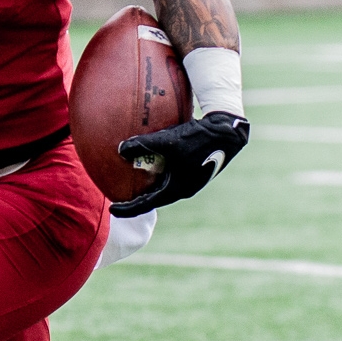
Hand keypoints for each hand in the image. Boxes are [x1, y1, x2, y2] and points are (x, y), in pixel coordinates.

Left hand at [111, 111, 249, 216]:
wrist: (229, 131)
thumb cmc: (199, 139)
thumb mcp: (168, 141)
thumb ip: (142, 144)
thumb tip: (119, 149)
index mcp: (178, 189)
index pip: (147, 204)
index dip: (128, 208)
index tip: (112, 209)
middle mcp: (184, 187)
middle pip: (155, 196)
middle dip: (136, 197)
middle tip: (119, 194)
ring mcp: (190, 178)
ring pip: (163, 183)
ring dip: (148, 182)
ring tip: (131, 176)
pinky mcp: (194, 166)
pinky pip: (170, 170)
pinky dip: (157, 166)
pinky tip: (149, 153)